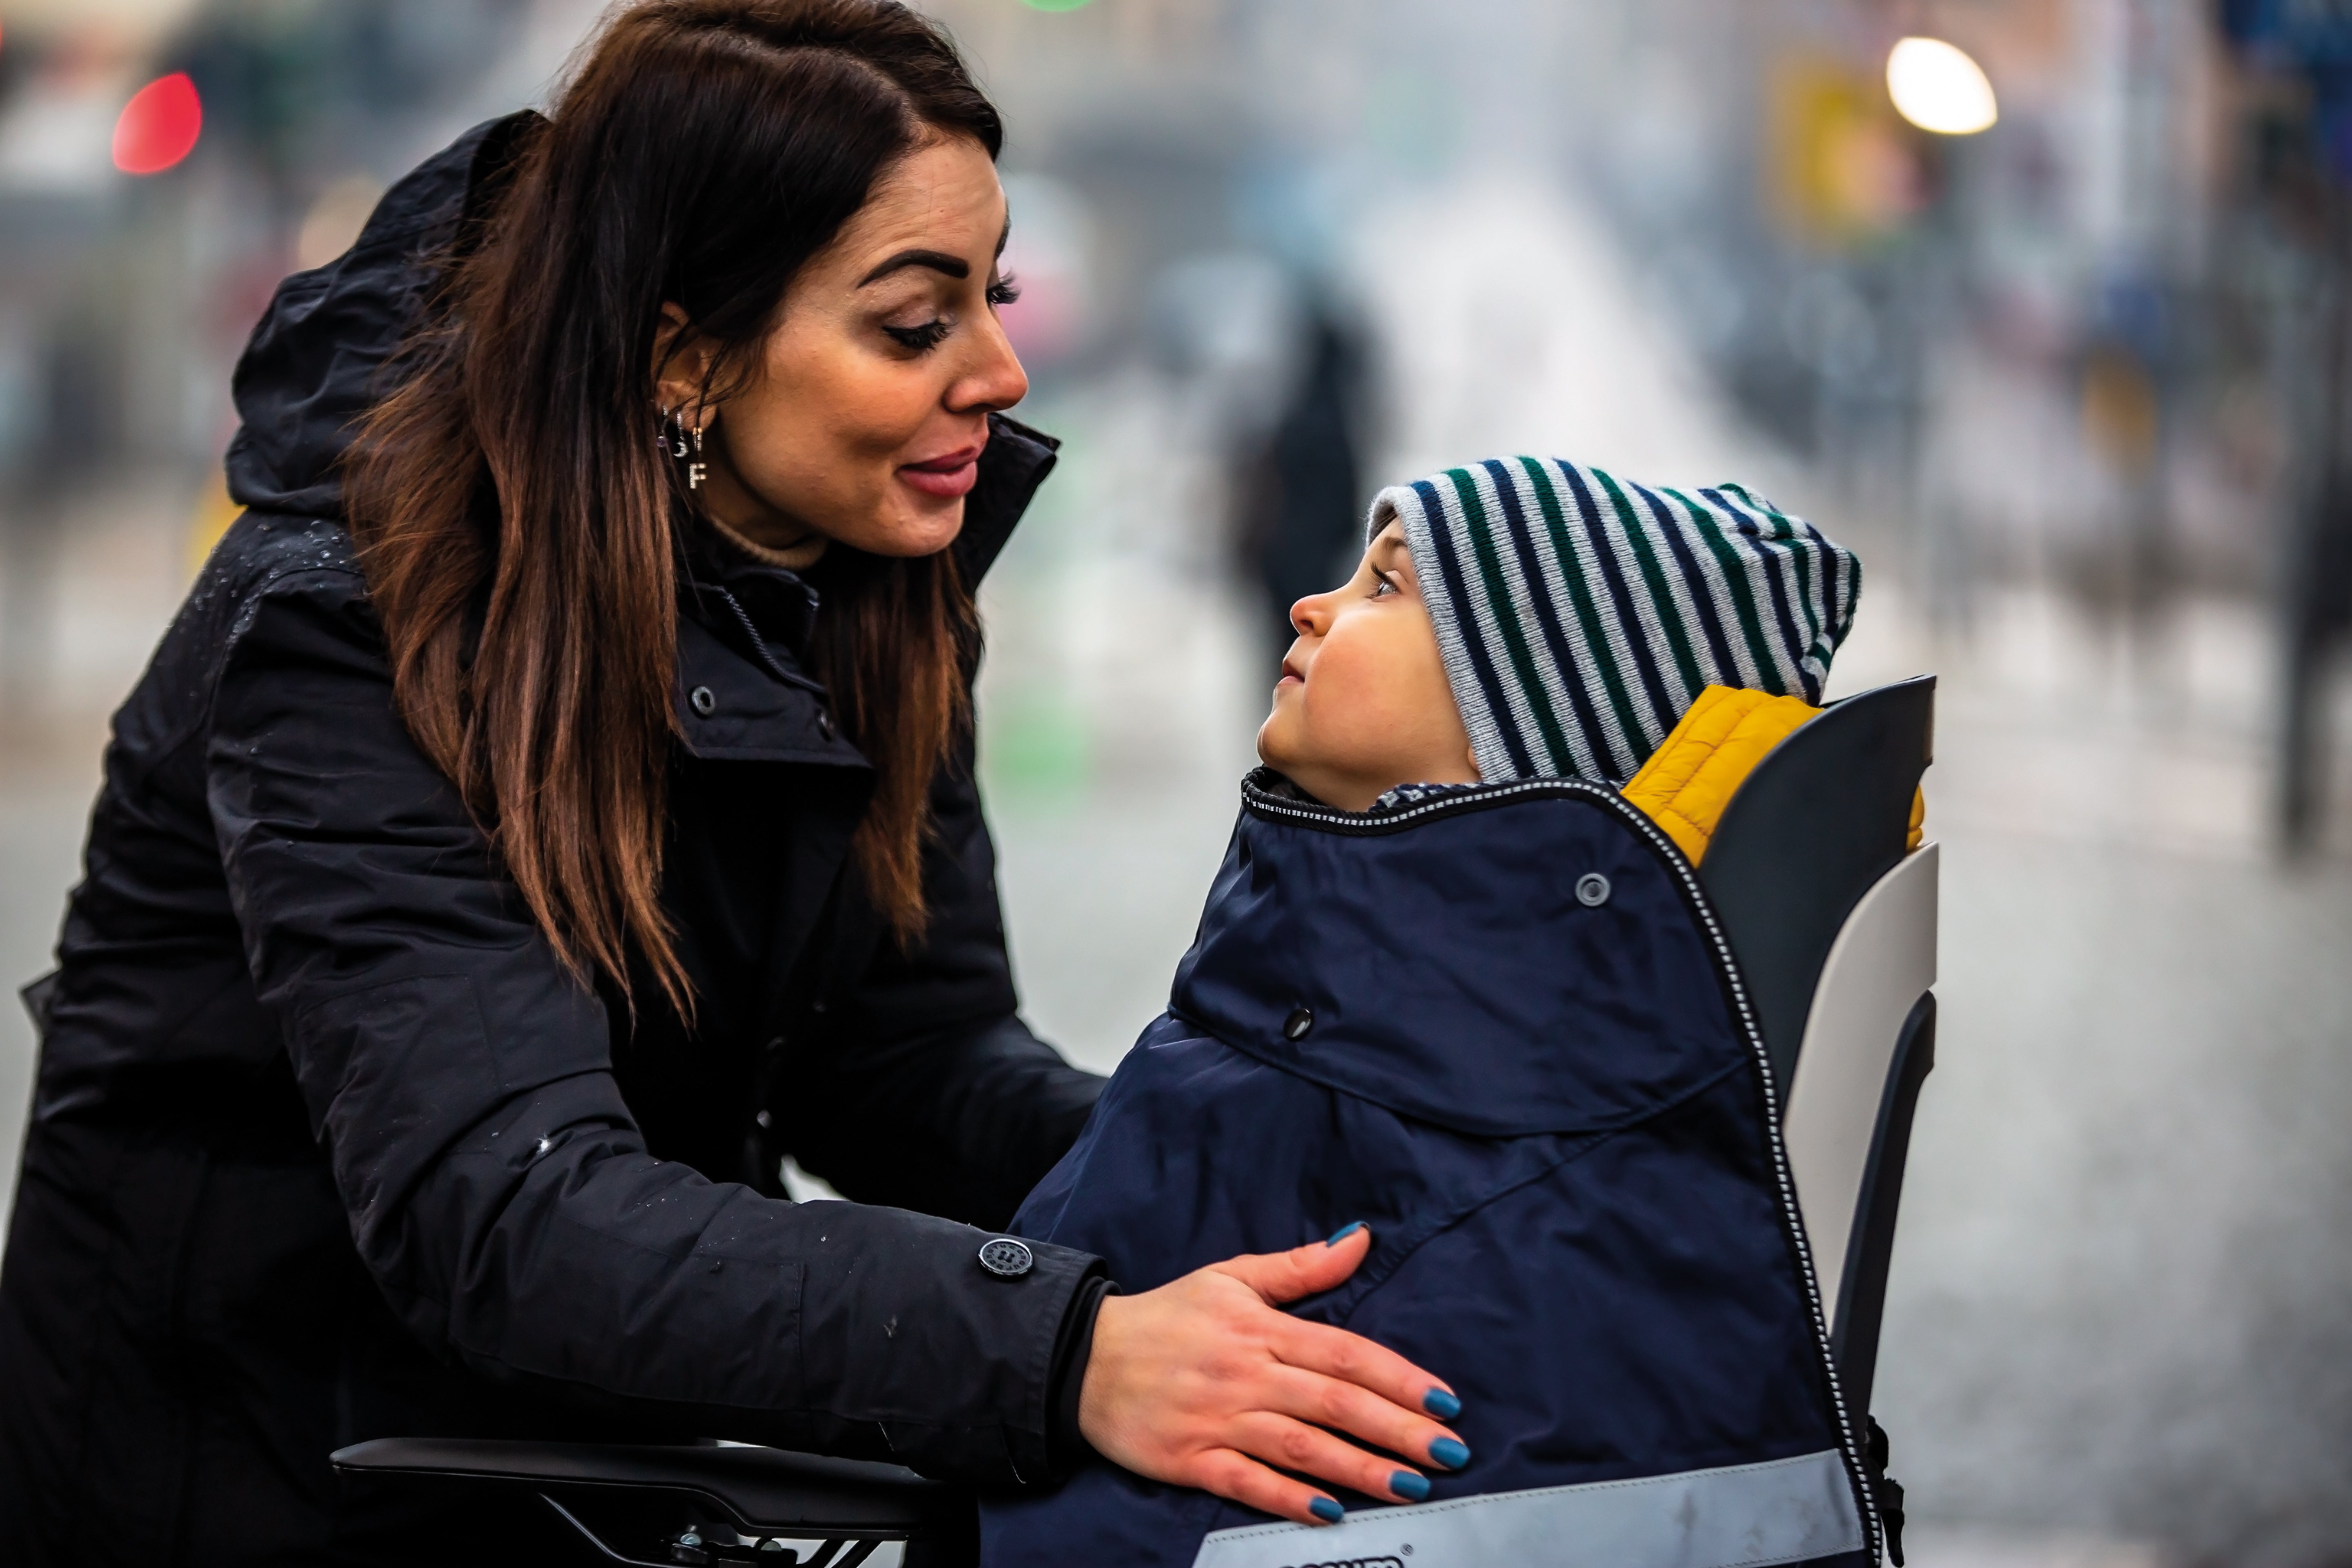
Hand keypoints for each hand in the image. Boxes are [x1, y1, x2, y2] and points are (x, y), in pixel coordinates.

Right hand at [1076, 1225, 1466, 1524]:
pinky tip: (1330, 1512)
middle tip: (1450, 1453)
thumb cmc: (1167, 1316)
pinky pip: (1247, 1482)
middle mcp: (1245, 1373)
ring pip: (1301, 1446)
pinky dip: (1289, 1499)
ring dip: (1360, 1469)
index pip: (1346, 1353)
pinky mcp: (1190, 1459)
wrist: (1083, 1357)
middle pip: (1334, 1403)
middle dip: (1399, 1431)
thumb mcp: (1231, 1277)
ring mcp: (1218, 1419)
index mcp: (1260, 1328)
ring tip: (1411, 1487)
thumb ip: (1300, 1267)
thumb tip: (1361, 1240)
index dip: (1400, 1379)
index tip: (1445, 1401)